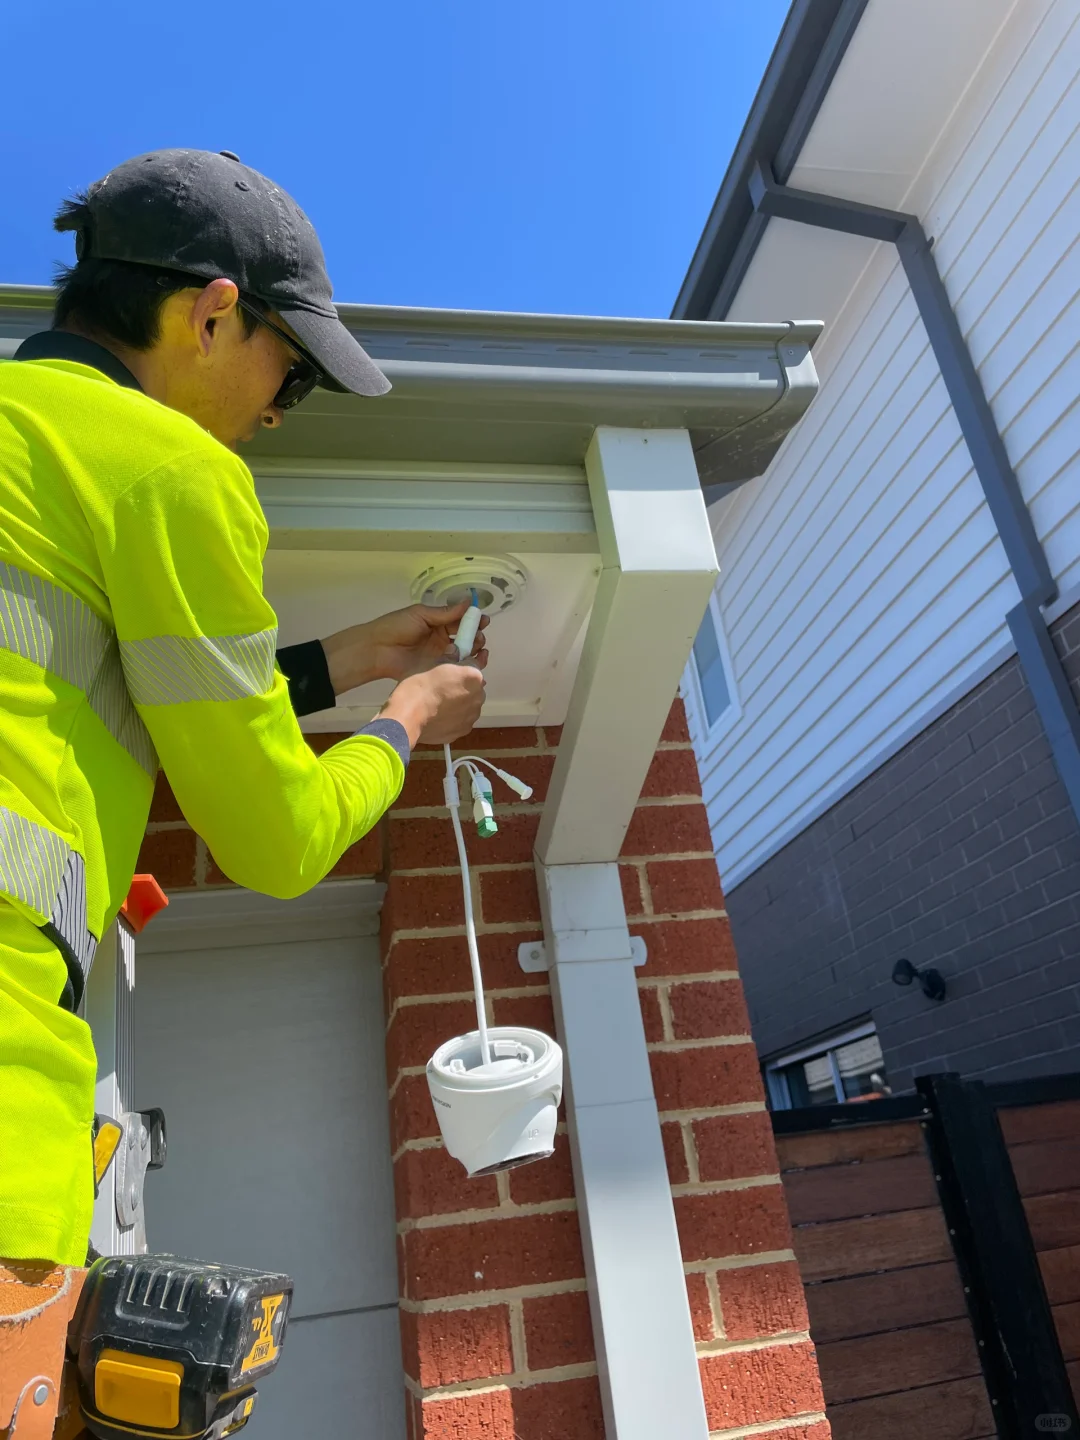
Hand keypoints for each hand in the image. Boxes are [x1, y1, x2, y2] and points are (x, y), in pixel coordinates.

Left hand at [321, 602, 488, 695]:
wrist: (377, 650)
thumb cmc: (396, 627)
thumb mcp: (421, 614)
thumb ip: (445, 612)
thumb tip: (468, 601)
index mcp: (438, 623)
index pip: (461, 621)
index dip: (473, 620)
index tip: (483, 621)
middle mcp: (442, 639)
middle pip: (466, 638)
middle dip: (476, 637)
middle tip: (478, 638)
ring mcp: (440, 656)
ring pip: (463, 654)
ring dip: (473, 651)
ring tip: (477, 650)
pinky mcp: (436, 671)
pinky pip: (454, 669)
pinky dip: (465, 667)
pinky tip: (472, 666)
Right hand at [380, 663, 486, 747]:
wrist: (408, 716)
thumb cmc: (419, 686)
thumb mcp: (432, 664)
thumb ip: (449, 658)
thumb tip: (456, 652)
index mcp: (474, 676)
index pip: (475, 664)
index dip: (466, 663)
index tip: (462, 662)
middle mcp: (478, 696)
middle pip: (474, 687)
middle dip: (463, 684)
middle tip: (444, 685)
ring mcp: (472, 716)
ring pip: (469, 704)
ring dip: (461, 702)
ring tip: (441, 703)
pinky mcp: (463, 731)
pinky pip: (462, 720)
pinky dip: (454, 717)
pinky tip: (439, 716)